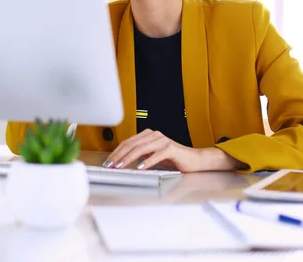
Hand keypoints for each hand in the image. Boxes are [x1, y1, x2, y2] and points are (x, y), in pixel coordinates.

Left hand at [102, 129, 246, 171]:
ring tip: (121, 167)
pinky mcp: (171, 148)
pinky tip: (140, 168)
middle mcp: (154, 135)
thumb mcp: (152, 157)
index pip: (128, 142)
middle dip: (119, 155)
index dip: (116, 152)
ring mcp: (163, 140)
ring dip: (129, 158)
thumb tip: (122, 161)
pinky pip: (156, 155)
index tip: (108, 162)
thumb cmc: (173, 160)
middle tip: (111, 165)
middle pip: (132, 144)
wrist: (194, 161)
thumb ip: (140, 155)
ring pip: (141, 148)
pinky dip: (147, 162)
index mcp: (148, 135)